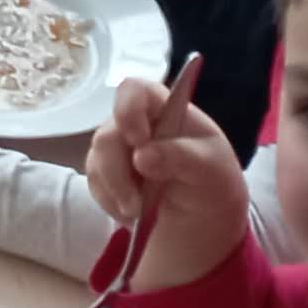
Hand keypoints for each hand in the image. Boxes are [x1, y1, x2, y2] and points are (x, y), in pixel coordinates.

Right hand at [82, 68, 247, 292]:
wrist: (202, 217)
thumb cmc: (212, 181)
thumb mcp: (211, 169)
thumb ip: (181, 157)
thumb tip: (141, 156)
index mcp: (164, 109)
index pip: (134, 90)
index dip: (128, 109)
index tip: (137, 139)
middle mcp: (136, 124)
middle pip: (108, 134)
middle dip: (118, 172)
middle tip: (136, 203)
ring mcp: (117, 149)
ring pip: (97, 162)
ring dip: (116, 192)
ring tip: (139, 212)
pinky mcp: (105, 174)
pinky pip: (95, 184)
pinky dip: (112, 202)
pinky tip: (133, 212)